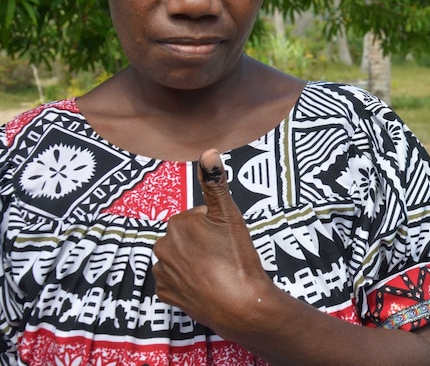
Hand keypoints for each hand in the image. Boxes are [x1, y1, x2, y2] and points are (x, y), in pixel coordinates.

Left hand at [153, 149, 272, 334]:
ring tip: (218, 271)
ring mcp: (163, 273)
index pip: (197, 217)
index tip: (227, 238)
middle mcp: (163, 247)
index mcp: (177, 225)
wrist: (240, 304)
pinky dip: (189, 282)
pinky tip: (207, 285)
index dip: (216, 226)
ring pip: (180, 259)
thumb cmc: (236, 258)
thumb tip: (208, 152)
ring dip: (195, 262)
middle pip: (187, 238)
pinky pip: (175, 282)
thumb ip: (215, 182)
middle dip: (203, 243)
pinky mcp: (166, 296)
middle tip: (225, 254)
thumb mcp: (229, 215)